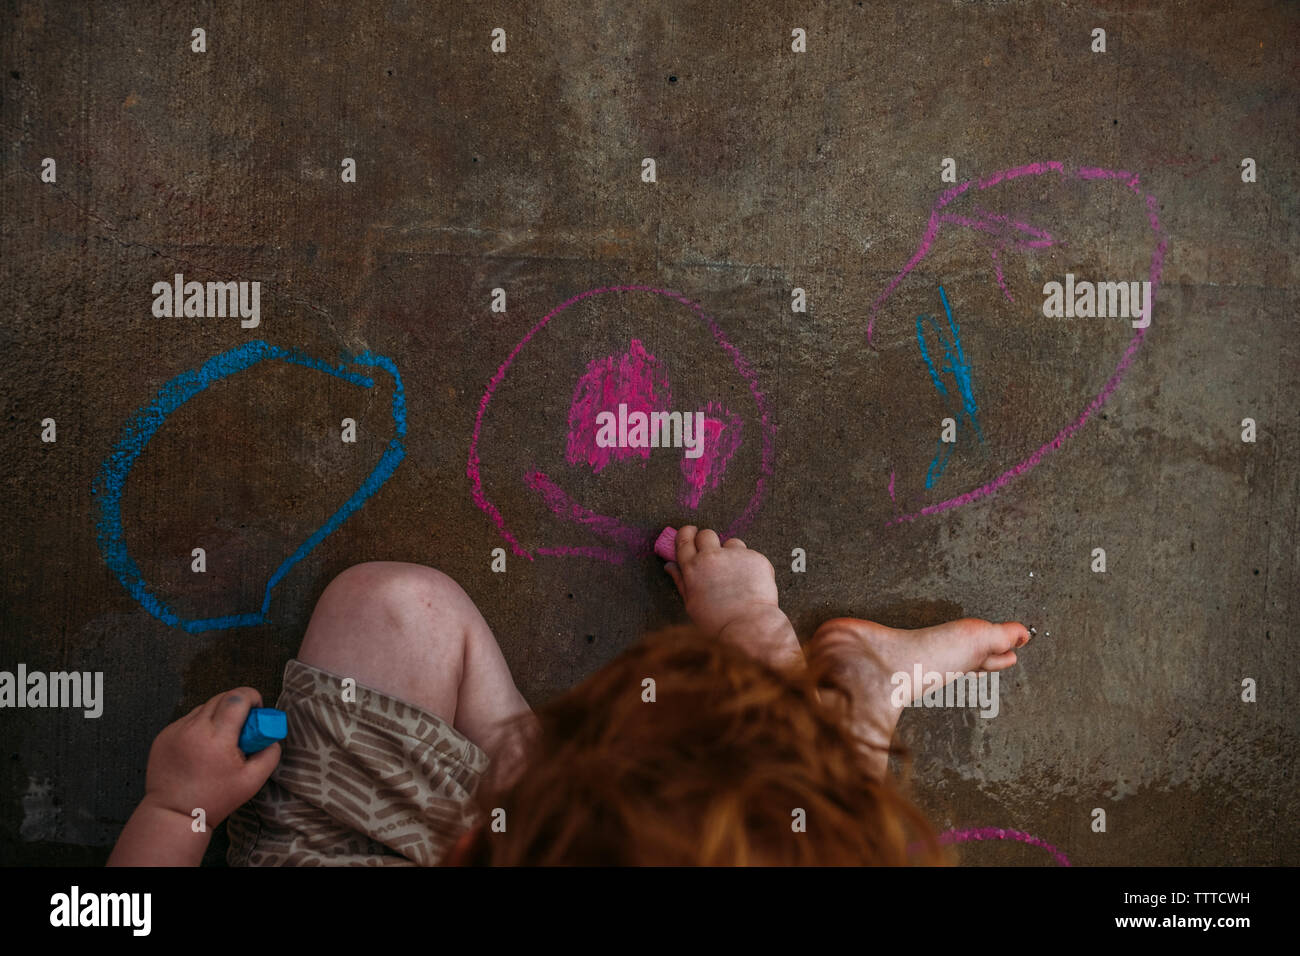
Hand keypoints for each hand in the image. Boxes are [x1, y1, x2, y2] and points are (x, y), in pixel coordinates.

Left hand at [143, 687, 280, 824]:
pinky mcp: (163, 736)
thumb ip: (270, 754)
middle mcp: (194, 729)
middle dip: (237, 705)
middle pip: (221, 697)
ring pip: (204, 708)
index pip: (237, 697)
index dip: (252, 697)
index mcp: (217, 738)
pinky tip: (201, 748)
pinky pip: (188, 720)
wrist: (174, 815)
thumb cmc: (215, 800)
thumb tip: (272, 737)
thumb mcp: (253, 781)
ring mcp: (175, 731)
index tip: (257, 710)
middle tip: (242, 727)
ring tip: (219, 741)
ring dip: (217, 715)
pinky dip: (199, 726)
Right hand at [664, 526, 800, 667]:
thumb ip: (680, 580)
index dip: (687, 533)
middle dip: (708, 541)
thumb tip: (669, 565)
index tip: (690, 533)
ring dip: (731, 553)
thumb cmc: (715, 621)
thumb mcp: (691, 603)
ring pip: (732, 543)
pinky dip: (749, 565)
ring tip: (735, 575)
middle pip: (707, 534)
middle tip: (712, 555)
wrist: (748, 627)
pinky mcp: (756, 558)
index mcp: (693, 567)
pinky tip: (750, 583)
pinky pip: (750, 555)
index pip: (684, 538)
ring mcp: (736, 556)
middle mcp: (712, 556)